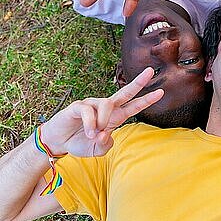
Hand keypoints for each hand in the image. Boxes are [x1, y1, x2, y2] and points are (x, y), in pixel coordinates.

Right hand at [40, 68, 162, 156]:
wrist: (59, 143)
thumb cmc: (81, 143)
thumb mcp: (98, 149)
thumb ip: (106, 144)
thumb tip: (105, 134)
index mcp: (116, 116)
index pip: (134, 106)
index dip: (147, 100)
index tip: (161, 92)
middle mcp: (106, 107)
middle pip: (125, 92)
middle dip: (139, 82)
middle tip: (150, 71)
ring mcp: (93, 104)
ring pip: (107, 104)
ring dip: (103, 120)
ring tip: (95, 134)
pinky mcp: (79, 105)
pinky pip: (89, 111)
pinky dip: (91, 124)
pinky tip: (88, 132)